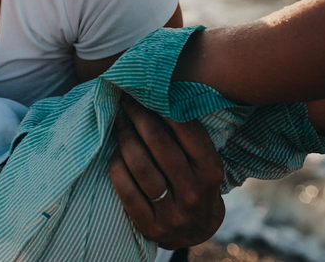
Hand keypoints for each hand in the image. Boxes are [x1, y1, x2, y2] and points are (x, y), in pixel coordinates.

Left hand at [109, 94, 224, 249]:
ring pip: (141, 167)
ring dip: (125, 139)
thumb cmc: (194, 183)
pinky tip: (114, 154)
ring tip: (118, 123)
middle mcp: (194, 193)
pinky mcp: (151, 226)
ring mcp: (173, 213)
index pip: (188, 132)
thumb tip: (159, 94)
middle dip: (139, 117)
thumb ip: (187, 136)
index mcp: (211, 171)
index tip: (145, 92)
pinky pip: (126, 191)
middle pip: (160, 145)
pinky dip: (117, 168)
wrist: (194, 232)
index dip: (163, 108)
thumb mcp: (203, 163)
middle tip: (125, 101)